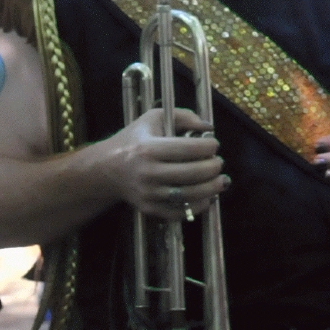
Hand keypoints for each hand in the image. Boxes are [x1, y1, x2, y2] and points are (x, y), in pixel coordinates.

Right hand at [93, 107, 228, 218]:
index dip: (209, 147)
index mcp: (150, 148)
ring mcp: (148, 193)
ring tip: (222, 181)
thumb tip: (209, 128)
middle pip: (192, 174)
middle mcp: (148, 172)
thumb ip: (184, 116)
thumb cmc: (135, 139)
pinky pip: (179, 212)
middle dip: (213, 168)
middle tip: (219, 163)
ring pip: (189, 195)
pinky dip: (198, 207)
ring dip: (212, 189)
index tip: (214, 145)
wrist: (108, 169)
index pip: (189, 149)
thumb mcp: (154, 118)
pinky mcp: (149, 208)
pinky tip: (208, 197)